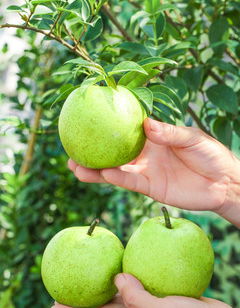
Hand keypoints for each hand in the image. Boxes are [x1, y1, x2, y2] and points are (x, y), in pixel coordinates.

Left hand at [49, 273, 239, 307]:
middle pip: (100, 307)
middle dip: (81, 300)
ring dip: (102, 284)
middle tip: (64, 288)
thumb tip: (117, 277)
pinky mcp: (157, 295)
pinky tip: (126, 263)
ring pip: (117, 293)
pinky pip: (136, 282)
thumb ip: (138, 297)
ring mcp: (145, 305)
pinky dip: (127, 273)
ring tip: (88, 273)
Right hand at [68, 118, 239, 227]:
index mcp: (153, 138)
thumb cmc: (211, 155)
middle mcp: (145, 154)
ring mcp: (146, 172)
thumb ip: (169, 133)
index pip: (126, 130)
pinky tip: (102, 174)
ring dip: (96, 169)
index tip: (88, 119)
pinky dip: (116, 179)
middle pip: (113, 152)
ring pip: (116, 170)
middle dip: (93, 151)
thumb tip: (146, 123)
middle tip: (70, 148)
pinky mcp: (151, 188)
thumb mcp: (191, 138)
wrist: (224, 182)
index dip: (108, 125)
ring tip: (75, 166)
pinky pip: (130, 183)